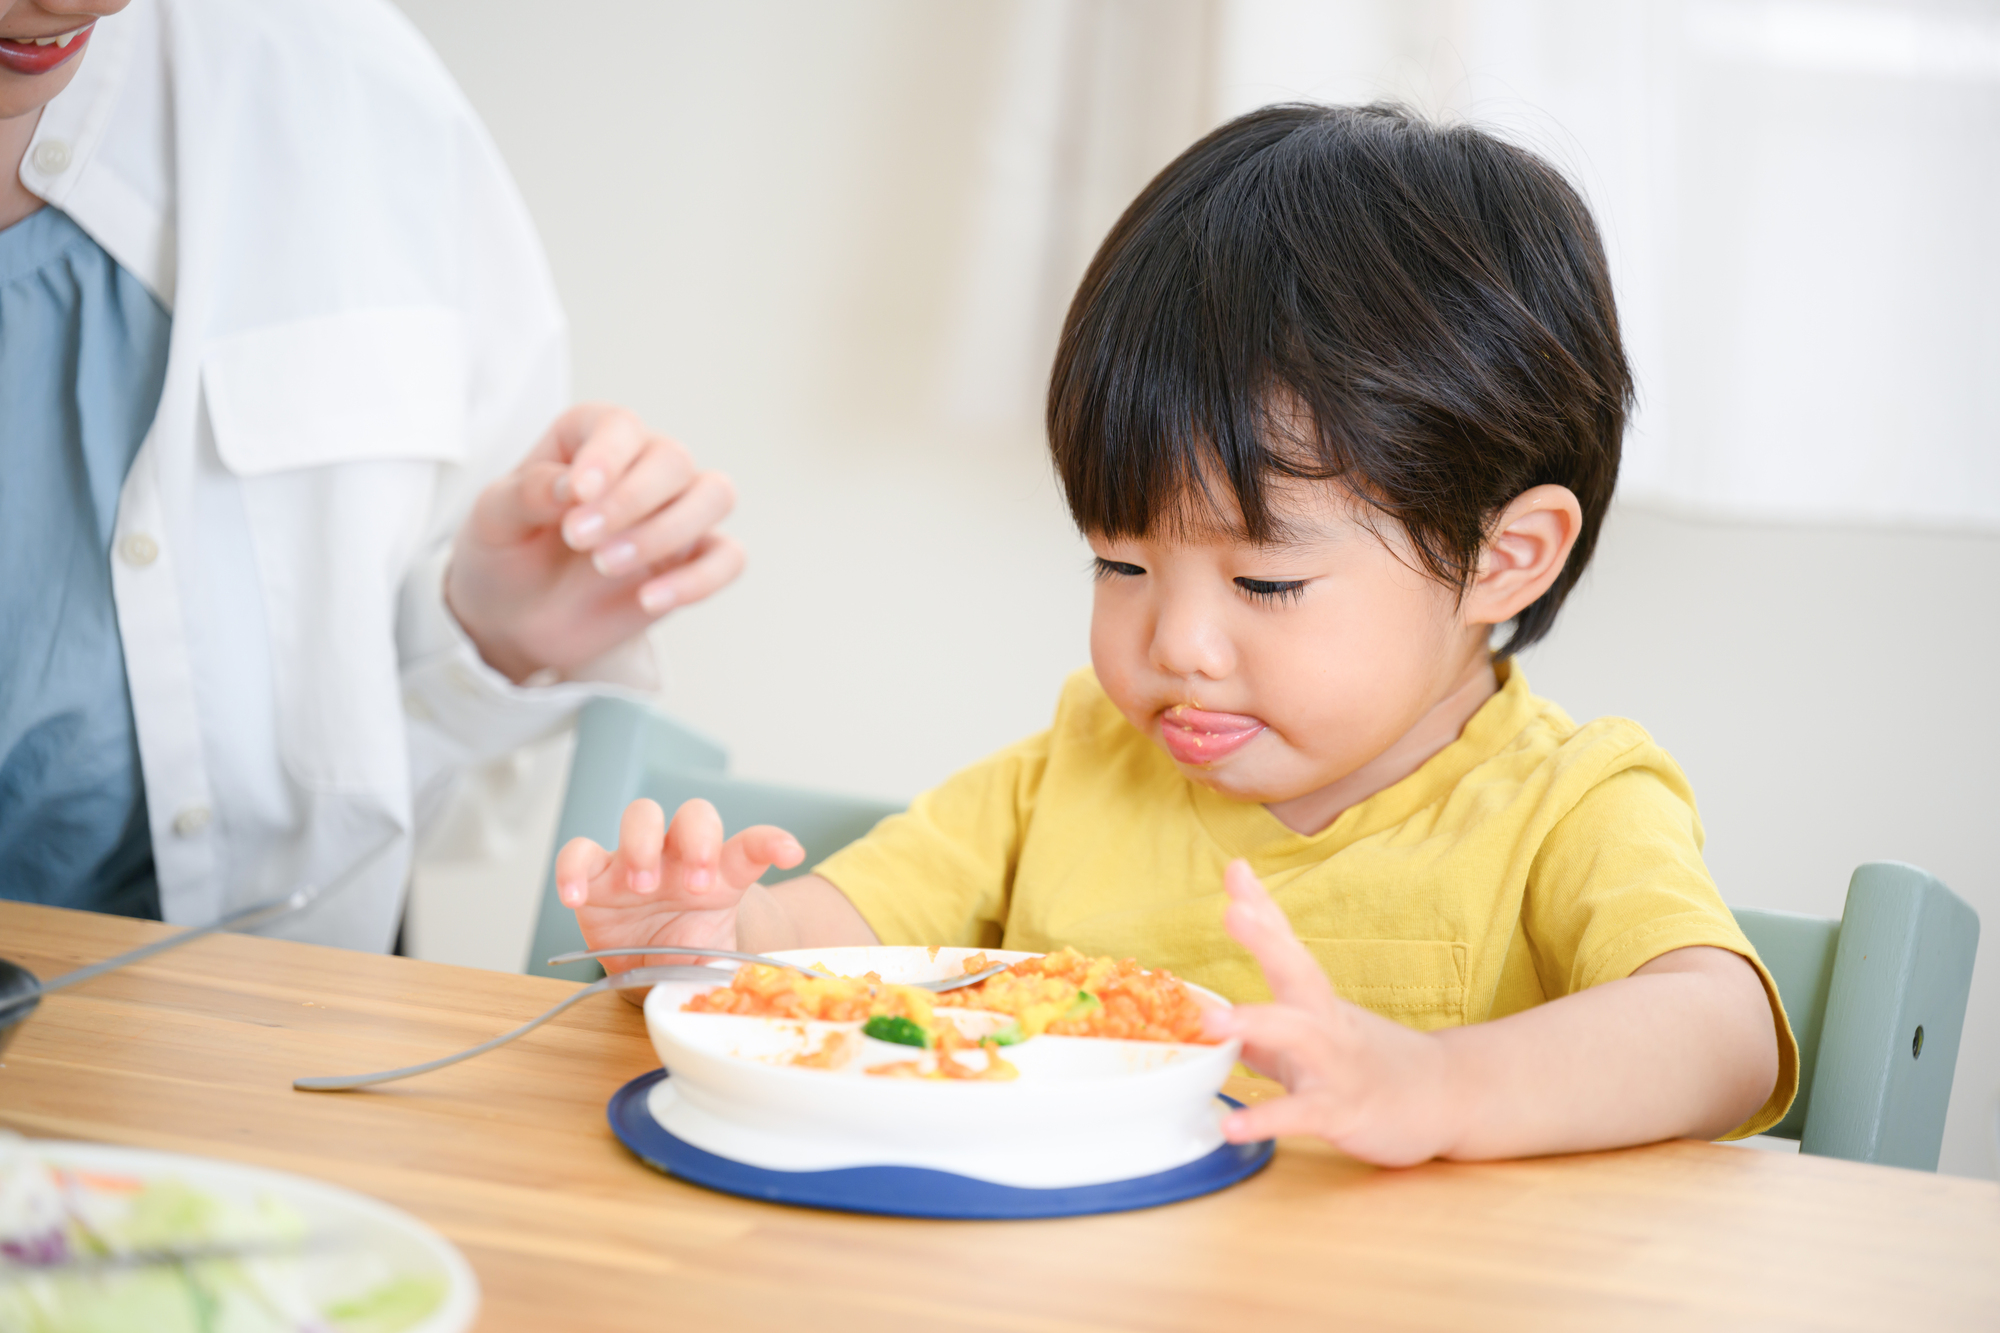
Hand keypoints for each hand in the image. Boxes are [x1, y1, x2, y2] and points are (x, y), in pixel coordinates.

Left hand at [445, 404, 744, 681]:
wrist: (515, 617)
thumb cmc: (508, 552)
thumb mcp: (493, 519)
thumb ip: (526, 493)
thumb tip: (569, 484)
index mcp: (594, 439)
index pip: (621, 427)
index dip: (607, 455)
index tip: (577, 494)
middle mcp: (644, 466)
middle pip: (673, 459)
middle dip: (631, 501)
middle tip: (578, 539)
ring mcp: (675, 513)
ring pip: (715, 496)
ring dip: (669, 530)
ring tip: (608, 565)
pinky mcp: (692, 561)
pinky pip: (728, 558)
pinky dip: (700, 579)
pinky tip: (650, 600)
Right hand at [553, 797, 804, 973]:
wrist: (651, 970)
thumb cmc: (687, 954)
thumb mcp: (715, 965)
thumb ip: (728, 972)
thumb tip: (741, 991)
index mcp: (720, 877)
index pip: (749, 847)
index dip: (770, 843)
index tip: (790, 852)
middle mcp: (680, 858)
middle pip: (695, 814)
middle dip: (698, 840)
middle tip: (694, 885)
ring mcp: (637, 861)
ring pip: (641, 815)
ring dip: (643, 843)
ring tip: (642, 885)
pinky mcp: (594, 876)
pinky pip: (577, 854)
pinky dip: (572, 870)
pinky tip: (574, 898)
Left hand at [1203, 860, 1463, 1166]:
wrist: (1449, 1100)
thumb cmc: (1371, 1066)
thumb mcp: (1315, 1037)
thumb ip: (1266, 1026)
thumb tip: (1213, 1014)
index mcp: (1316, 1002)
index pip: (1289, 946)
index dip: (1263, 909)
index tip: (1236, 868)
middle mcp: (1327, 1023)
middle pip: (1299, 972)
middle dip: (1267, 940)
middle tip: (1233, 911)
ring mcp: (1337, 1064)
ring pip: (1299, 1035)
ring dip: (1256, 1022)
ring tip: (1209, 1021)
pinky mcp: (1343, 1110)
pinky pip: (1302, 1114)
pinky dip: (1267, 1119)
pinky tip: (1231, 1127)